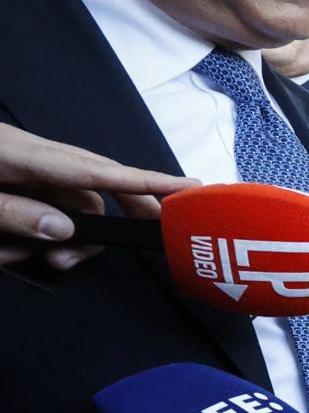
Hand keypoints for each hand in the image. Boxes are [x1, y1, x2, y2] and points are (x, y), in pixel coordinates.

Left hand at [0, 125, 195, 270]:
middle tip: (141, 241)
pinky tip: (9, 248)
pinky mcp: (15, 180)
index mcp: (17, 152)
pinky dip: (34, 235)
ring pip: (68, 203)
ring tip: (38, 260)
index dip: (145, 181)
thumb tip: (65, 229)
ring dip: (61, 238)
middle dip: (116, 217)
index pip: (95, 170)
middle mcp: (28, 155)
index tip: (188, 189)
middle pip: (93, 184)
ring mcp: (22, 168)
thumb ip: (13, 214)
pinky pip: (44, 208)